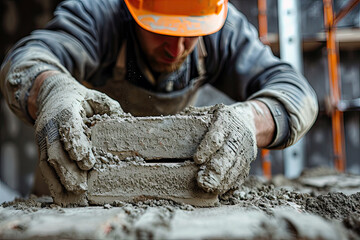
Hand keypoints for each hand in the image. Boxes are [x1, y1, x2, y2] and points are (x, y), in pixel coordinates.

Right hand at [34, 72, 122, 204]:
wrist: (51, 93)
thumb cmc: (80, 98)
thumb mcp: (96, 97)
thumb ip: (110, 108)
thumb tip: (127, 123)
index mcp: (65, 109)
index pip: (68, 127)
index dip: (76, 145)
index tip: (87, 162)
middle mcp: (50, 124)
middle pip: (54, 150)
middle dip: (67, 171)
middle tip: (81, 187)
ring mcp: (42, 136)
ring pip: (46, 161)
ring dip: (59, 180)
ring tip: (74, 195)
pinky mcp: (41, 146)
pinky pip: (43, 166)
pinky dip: (52, 182)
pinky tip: (62, 196)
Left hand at [194, 103, 256, 193]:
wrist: (250, 121)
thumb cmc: (221, 118)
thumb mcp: (208, 111)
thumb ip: (192, 117)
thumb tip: (168, 124)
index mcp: (225, 121)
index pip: (216, 136)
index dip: (207, 148)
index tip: (197, 160)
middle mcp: (237, 136)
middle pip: (227, 155)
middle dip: (215, 170)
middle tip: (202, 182)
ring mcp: (244, 150)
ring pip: (235, 168)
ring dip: (223, 181)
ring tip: (210, 189)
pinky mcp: (248, 162)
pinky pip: (241, 176)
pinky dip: (232, 185)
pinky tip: (222, 193)